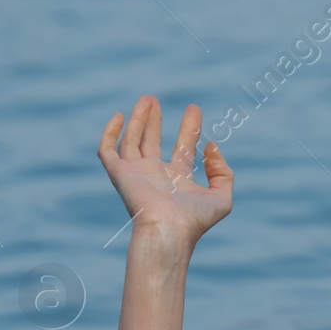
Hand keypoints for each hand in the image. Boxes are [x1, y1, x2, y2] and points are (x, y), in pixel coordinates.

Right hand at [98, 95, 231, 246]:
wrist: (168, 231)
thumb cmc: (195, 220)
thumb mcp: (221, 197)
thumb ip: (222, 172)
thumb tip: (212, 147)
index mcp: (179, 180)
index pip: (183, 147)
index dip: (189, 128)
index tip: (194, 109)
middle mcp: (156, 175)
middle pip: (152, 141)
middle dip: (155, 121)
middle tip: (156, 99)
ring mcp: (136, 173)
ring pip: (132, 140)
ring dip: (138, 119)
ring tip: (147, 99)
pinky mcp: (119, 173)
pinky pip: (108, 150)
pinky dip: (110, 132)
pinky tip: (119, 116)